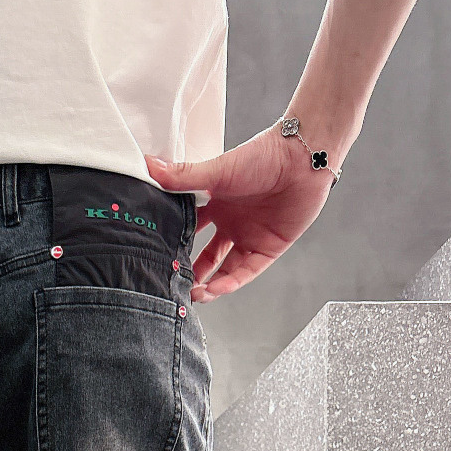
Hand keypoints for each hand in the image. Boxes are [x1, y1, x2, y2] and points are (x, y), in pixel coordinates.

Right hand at [146, 126, 334, 300]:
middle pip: (206, 256)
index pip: (189, 228)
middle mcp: (231, 222)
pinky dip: (230, 283)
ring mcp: (249, 237)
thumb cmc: (263, 156)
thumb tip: (147, 165)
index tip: (157, 256)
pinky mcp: (268, 249)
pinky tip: (214, 290)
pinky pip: (246, 272)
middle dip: (191, 272)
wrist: (302, 159)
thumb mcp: (217, 171)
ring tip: (193, 295)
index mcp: (216, 203)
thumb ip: (182, 176)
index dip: (174, 243)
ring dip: (209, 284)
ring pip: (224, 269)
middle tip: (174, 284)